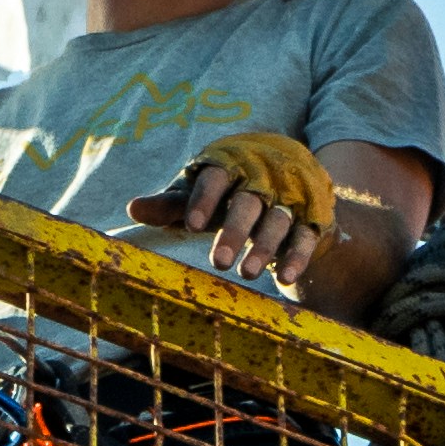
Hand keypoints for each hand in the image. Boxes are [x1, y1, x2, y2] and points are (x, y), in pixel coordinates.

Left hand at [154, 128, 341, 283]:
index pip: (215, 178)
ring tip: (246, 274)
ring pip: (277, 221)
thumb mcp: (200, 195)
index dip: (205, 200)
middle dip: (234, 231)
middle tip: (219, 261)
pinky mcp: (311, 220)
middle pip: (247, 203)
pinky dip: (296, 257)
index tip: (193, 224)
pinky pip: (305, 238)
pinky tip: (285, 278)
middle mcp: (261, 180)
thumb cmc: (228, 192)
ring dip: (263, 248)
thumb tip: (133, 208)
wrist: (289, 181)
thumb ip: (172, 204)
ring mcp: (288, 200)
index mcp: (230, 167)